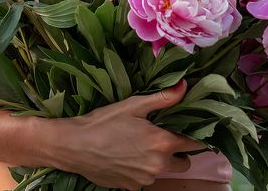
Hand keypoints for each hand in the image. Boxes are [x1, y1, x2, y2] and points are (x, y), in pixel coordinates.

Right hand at [49, 79, 199, 189]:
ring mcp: (145, 179)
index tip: (187, 128)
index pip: (194, 143)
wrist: (74, 146)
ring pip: (164, 171)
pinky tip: (126, 157)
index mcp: (162, 143)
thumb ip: (163, 98)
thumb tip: (185, 86)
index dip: (193, 135)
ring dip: (159, 161)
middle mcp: (158, 165)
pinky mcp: (131, 187)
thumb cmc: (103, 122)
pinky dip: (141, 170)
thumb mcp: (134, 105)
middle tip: (163, 138)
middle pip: (184, 163)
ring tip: (140, 146)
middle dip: (178, 152)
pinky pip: (145, 179)